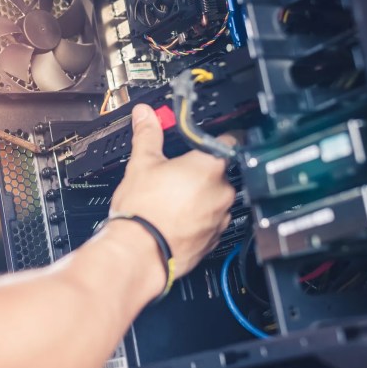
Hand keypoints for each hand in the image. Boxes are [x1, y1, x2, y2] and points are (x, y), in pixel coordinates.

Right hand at [109, 104, 235, 279]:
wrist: (139, 252)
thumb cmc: (143, 211)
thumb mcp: (142, 163)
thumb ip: (148, 134)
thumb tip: (145, 115)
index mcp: (209, 167)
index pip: (226, 142)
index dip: (212, 140)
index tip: (201, 143)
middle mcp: (222, 192)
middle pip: (218, 173)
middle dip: (200, 173)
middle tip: (175, 175)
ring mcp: (220, 217)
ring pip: (215, 199)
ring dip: (200, 197)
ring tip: (173, 200)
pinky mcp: (214, 239)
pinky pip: (211, 222)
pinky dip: (198, 220)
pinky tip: (176, 219)